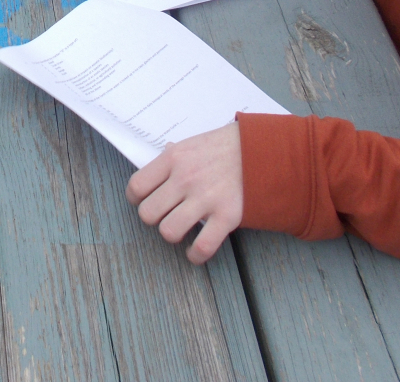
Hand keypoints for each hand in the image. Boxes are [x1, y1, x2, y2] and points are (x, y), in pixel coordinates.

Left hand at [126, 123, 242, 263]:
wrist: (263, 149)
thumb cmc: (224, 147)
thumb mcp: (192, 144)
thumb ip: (172, 160)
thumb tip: (154, 173)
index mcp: (173, 158)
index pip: (136, 186)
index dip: (136, 199)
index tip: (143, 201)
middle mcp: (185, 178)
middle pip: (148, 213)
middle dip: (154, 217)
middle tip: (165, 214)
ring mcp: (206, 198)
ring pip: (168, 231)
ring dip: (173, 234)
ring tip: (181, 228)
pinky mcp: (227, 216)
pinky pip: (202, 246)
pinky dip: (196, 255)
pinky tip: (195, 251)